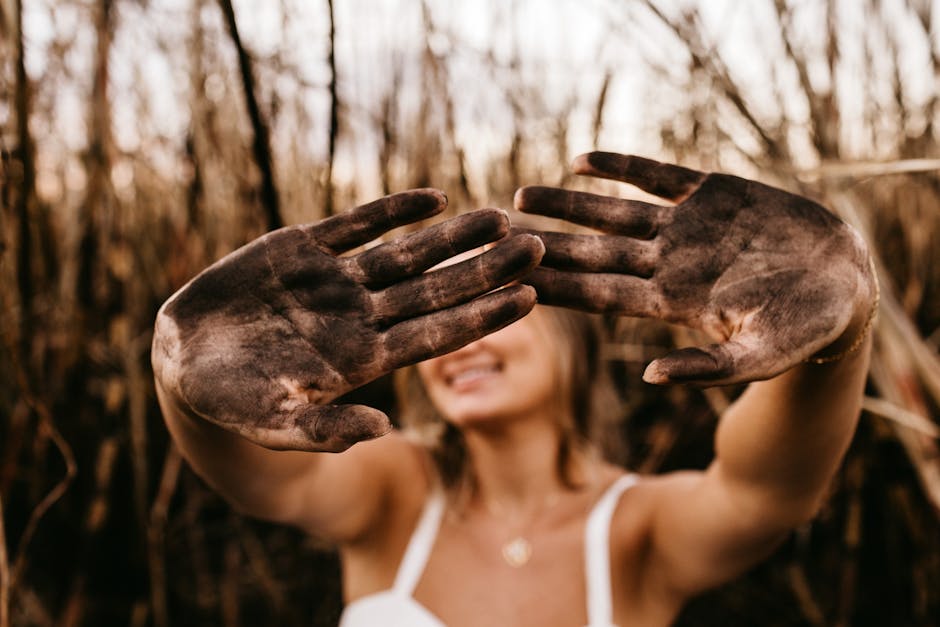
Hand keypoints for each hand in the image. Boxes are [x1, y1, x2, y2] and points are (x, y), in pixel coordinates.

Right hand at [152, 190, 543, 450]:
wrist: (185, 360)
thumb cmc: (234, 403)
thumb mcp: (276, 424)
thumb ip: (327, 429)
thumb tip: (384, 431)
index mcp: (364, 360)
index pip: (437, 335)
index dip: (483, 315)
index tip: (530, 297)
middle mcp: (361, 316)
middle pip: (436, 290)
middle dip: (484, 270)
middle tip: (536, 246)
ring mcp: (336, 280)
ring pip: (406, 253)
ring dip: (451, 237)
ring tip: (498, 216)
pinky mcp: (304, 248)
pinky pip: (357, 225)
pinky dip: (392, 210)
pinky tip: (432, 197)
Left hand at [514, 152, 875, 385]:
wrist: (843, 284)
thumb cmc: (802, 331)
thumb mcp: (759, 357)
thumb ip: (705, 367)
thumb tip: (649, 379)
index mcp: (669, 303)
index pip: (597, 295)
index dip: (552, 288)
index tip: (506, 282)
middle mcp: (666, 263)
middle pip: (592, 253)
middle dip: (544, 244)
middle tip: (492, 236)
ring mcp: (684, 227)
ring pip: (612, 213)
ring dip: (568, 203)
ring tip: (521, 195)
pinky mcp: (709, 194)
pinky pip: (656, 176)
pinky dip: (622, 167)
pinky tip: (583, 158)